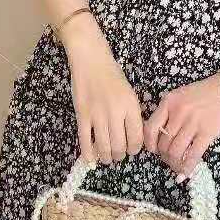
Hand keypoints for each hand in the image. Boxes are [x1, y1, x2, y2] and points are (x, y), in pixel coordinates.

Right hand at [62, 21, 143, 164]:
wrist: (91, 61)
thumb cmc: (113, 76)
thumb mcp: (130, 94)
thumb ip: (132, 115)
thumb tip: (133, 137)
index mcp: (130, 107)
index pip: (136, 138)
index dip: (135, 149)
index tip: (131, 149)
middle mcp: (115, 113)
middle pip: (120, 146)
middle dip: (120, 155)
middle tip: (118, 154)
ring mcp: (97, 115)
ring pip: (103, 146)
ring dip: (106, 157)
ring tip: (106, 157)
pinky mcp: (82, 115)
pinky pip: (85, 140)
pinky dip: (88, 153)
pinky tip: (91, 159)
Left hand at [143, 72, 219, 178]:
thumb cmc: (208, 92)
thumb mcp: (182, 96)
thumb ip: (171, 112)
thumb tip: (163, 136)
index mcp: (169, 102)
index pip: (150, 128)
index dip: (150, 144)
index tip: (153, 150)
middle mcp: (178, 112)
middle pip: (163, 143)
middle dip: (164, 156)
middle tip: (169, 160)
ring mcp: (192, 122)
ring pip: (176, 151)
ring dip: (174, 163)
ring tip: (177, 166)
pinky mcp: (208, 131)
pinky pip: (193, 154)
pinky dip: (187, 167)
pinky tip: (186, 173)